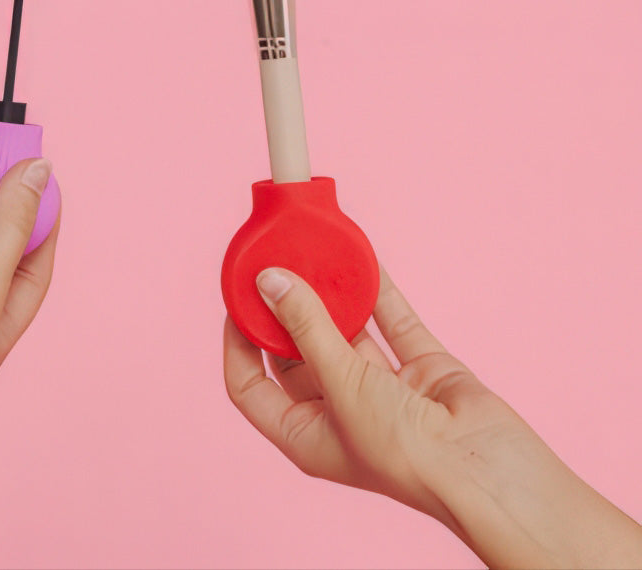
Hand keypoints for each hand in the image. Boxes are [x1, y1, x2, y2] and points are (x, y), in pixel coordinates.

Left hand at [224, 266, 641, 568]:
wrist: (487, 471)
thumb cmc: (404, 451)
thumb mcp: (342, 385)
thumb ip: (308, 327)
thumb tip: (269, 279)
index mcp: (304, 435)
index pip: (251, 386)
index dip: (238, 345)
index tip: (235, 299)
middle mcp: (338, 413)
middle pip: (297, 353)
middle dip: (285, 310)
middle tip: (273, 263)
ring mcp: (381, 390)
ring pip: (346, 333)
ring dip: (331, 296)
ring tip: (312, 252)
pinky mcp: (421, 370)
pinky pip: (392, 322)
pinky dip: (379, 292)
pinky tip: (362, 256)